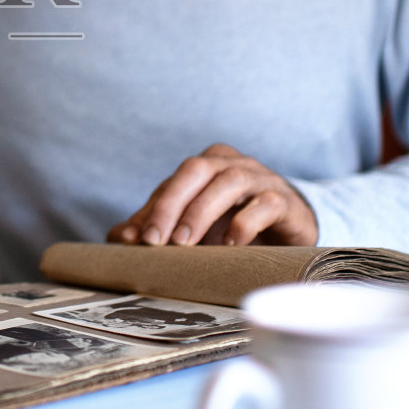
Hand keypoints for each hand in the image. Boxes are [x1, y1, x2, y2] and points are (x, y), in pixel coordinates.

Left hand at [107, 143, 317, 248]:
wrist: (289, 228)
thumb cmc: (234, 221)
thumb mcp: (193, 224)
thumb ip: (158, 227)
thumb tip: (118, 238)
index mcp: (206, 165)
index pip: (174, 181)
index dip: (154, 209)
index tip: (138, 240)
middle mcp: (232, 164)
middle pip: (196, 170)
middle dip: (172, 204)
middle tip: (157, 240)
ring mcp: (260, 179)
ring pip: (229, 182)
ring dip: (202, 212)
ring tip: (185, 243)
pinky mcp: (284, 202)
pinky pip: (265, 204)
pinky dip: (245, 222)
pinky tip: (230, 244)